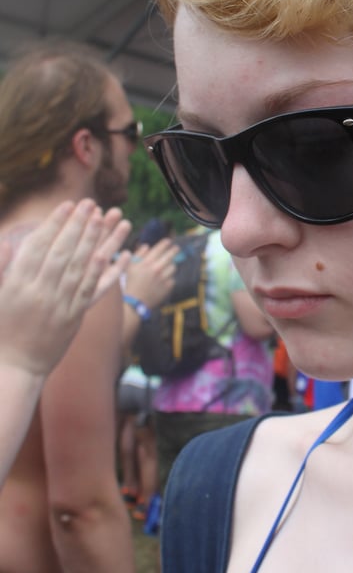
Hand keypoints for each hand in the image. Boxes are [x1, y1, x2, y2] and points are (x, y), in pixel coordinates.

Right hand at [0, 200, 130, 374]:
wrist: (14, 367)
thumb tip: (6, 241)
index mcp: (18, 285)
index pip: (40, 247)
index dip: (54, 224)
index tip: (67, 205)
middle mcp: (42, 294)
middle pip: (64, 253)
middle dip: (79, 226)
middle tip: (91, 204)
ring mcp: (62, 306)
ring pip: (84, 268)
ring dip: (99, 241)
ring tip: (109, 220)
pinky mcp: (76, 317)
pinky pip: (95, 291)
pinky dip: (109, 272)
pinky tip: (121, 255)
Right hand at [124, 238, 177, 309]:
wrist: (134, 302)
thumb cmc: (130, 283)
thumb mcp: (129, 266)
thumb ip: (138, 254)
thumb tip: (147, 246)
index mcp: (146, 262)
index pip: (159, 249)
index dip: (165, 244)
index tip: (169, 241)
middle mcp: (156, 269)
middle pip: (170, 256)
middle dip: (174, 250)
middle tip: (176, 248)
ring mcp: (163, 278)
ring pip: (173, 267)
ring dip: (170, 265)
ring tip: (167, 267)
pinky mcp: (168, 287)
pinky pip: (172, 279)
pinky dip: (169, 278)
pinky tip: (163, 281)